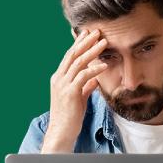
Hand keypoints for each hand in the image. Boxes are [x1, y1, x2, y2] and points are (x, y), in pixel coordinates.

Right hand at [41, 29, 109, 152]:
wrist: (61, 132)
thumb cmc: (70, 117)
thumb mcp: (79, 98)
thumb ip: (85, 87)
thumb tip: (94, 80)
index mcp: (59, 78)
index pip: (69, 56)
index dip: (79, 43)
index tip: (88, 33)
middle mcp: (58, 78)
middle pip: (73, 54)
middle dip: (85, 41)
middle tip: (97, 31)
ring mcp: (63, 85)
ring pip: (78, 62)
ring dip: (92, 51)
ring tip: (104, 42)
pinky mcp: (70, 93)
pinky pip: (83, 76)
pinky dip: (94, 69)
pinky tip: (104, 65)